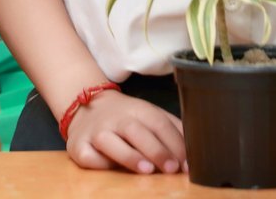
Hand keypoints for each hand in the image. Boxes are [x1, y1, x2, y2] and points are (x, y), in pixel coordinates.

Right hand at [64, 90, 184, 174]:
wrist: (87, 106)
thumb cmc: (127, 118)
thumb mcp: (151, 116)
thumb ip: (173, 130)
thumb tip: (198, 151)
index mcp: (137, 109)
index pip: (158, 123)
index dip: (174, 143)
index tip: (186, 164)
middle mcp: (115, 118)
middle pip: (135, 130)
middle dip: (155, 150)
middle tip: (171, 168)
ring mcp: (95, 131)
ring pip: (110, 141)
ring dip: (129, 155)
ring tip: (147, 170)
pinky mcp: (78, 146)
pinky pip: (88, 155)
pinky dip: (99, 163)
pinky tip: (111, 168)